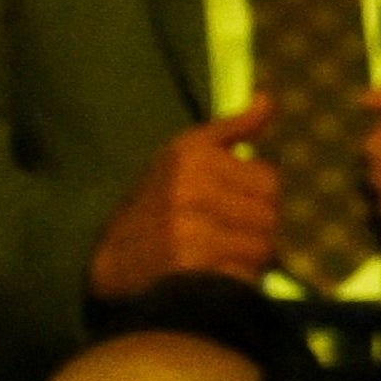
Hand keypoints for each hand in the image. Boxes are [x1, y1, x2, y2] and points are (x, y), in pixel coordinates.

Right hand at [88, 98, 279, 301]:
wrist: (111, 259)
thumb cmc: (159, 201)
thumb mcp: (186, 154)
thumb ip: (232, 128)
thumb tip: (267, 100)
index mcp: (192, 157)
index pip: (269, 181)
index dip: (258, 196)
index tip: (232, 204)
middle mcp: (189, 190)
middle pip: (269, 217)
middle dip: (255, 229)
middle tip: (224, 234)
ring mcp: (187, 231)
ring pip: (261, 248)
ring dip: (248, 257)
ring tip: (216, 253)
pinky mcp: (187, 269)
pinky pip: (244, 277)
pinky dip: (236, 281)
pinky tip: (211, 275)